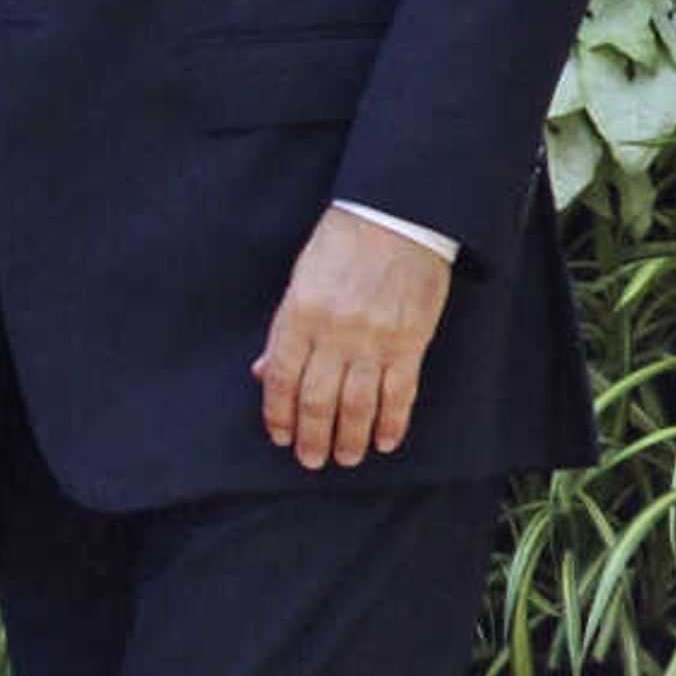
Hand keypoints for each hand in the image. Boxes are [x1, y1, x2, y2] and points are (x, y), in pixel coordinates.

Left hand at [251, 205, 453, 466]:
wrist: (400, 215)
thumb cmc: (345, 242)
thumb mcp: (301, 279)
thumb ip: (284, 328)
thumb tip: (264, 373)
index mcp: (301, 314)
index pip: (281, 379)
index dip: (279, 415)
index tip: (281, 437)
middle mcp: (335, 332)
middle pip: (317, 400)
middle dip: (312, 437)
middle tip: (312, 460)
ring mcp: (374, 338)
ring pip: (357, 404)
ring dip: (350, 438)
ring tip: (346, 458)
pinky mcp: (410, 340)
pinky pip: (399, 391)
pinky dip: (393, 420)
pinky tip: (387, 439)